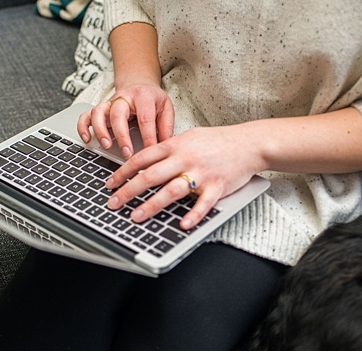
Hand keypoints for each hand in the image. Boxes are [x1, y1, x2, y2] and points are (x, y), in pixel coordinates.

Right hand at [77, 83, 174, 159]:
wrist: (139, 83)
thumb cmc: (152, 99)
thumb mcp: (165, 108)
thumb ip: (166, 126)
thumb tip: (164, 147)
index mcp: (143, 97)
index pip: (145, 119)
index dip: (148, 138)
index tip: (149, 152)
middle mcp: (124, 98)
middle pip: (118, 115)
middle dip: (122, 136)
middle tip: (127, 153)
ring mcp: (109, 103)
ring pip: (98, 113)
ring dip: (100, 130)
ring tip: (106, 146)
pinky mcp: (100, 108)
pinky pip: (86, 115)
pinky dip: (83, 127)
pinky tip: (87, 139)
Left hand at [104, 124, 265, 229]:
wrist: (250, 143)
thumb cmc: (220, 141)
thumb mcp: (190, 136)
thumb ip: (170, 148)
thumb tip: (147, 159)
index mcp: (177, 145)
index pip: (142, 158)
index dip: (123, 172)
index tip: (111, 183)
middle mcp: (186, 158)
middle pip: (150, 176)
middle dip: (128, 191)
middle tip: (114, 202)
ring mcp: (201, 174)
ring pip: (171, 191)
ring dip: (151, 205)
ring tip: (136, 216)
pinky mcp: (217, 187)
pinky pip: (203, 204)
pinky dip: (193, 215)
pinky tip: (182, 224)